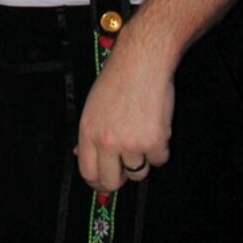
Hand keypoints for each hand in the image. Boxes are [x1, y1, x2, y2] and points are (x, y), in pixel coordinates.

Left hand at [74, 37, 173, 192]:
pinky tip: (156, 124)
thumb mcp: (92, 105)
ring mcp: (131, 143)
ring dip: (142, 159)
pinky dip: (161, 147)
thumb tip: (82, 154)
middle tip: (127, 166)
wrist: (142, 60)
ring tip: (143, 132)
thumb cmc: (118, 78)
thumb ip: (90, 133)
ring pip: (138, 173)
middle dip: (120, 178)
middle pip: (112, 182)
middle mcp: (107, 141)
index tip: (104, 182)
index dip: (98, 181)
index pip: (88, 172)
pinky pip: (160, 160)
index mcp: (88, 132)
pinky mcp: (154, 142)